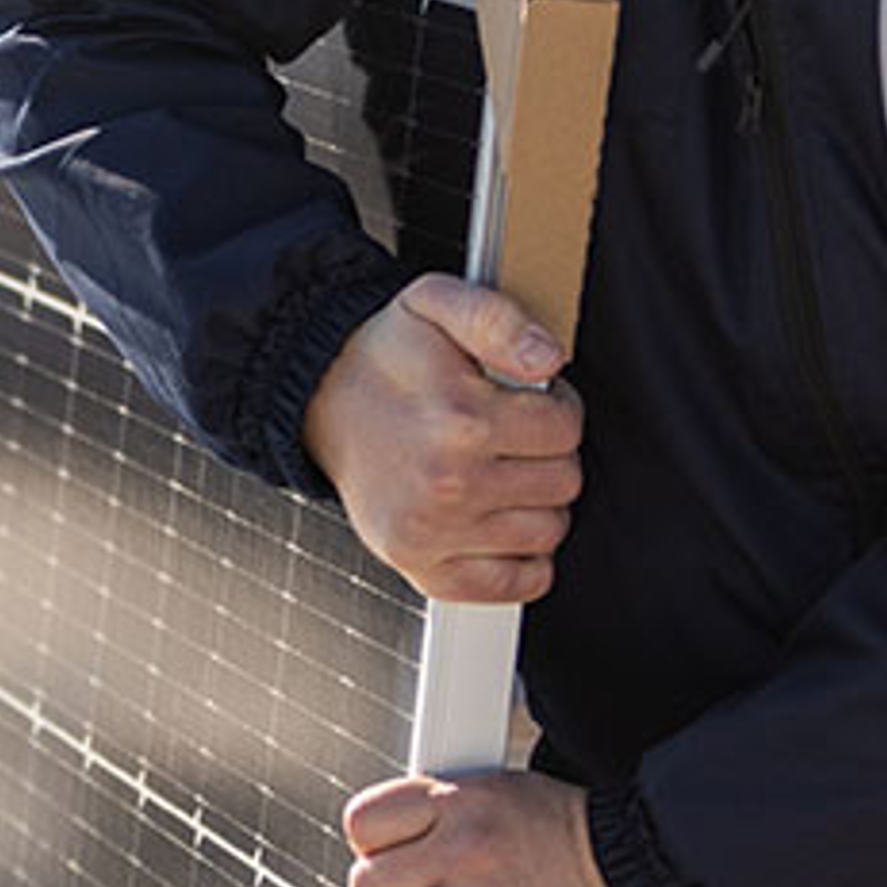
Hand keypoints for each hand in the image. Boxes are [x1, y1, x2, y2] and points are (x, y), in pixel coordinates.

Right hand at [301, 276, 582, 602]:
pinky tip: (499, 524)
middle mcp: (449, 482)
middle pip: (563, 482)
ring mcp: (434, 532)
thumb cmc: (386, 356)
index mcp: (460, 419)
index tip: (528, 402)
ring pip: (548, 531)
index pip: (565, 428)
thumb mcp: (437, 304)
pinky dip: (521, 561)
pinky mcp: (422, 566)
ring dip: (536, 503)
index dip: (557, 407)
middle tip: (510, 435)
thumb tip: (547, 359)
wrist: (322, 398)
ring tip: (500, 473)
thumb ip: (499, 318)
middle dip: (548, 454)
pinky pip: (514, 583)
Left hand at [341, 770, 658, 886]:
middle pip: (368, 884)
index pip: (367, 821)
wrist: (655, 886)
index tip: (368, 876)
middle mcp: (462, 848)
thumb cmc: (593, 847)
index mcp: (464, 802)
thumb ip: (457, 821)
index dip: (362, 854)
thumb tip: (410, 855)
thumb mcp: (515, 800)